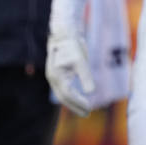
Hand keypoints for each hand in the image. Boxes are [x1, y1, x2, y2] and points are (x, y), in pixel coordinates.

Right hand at [46, 0, 94, 116]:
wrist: (64, 32)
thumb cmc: (72, 45)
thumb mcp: (80, 60)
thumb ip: (85, 76)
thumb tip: (91, 92)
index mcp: (56, 77)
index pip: (67, 95)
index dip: (78, 104)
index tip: (88, 110)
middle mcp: (54, 78)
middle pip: (64, 96)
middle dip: (75, 105)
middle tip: (87, 113)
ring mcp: (56, 75)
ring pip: (63, 93)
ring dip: (73, 101)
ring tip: (84, 107)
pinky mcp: (59, 72)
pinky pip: (65, 87)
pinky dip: (72, 93)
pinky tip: (79, 96)